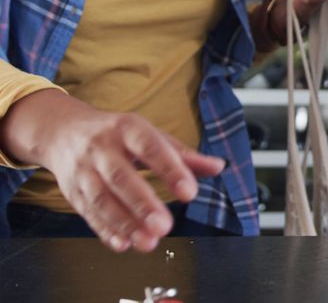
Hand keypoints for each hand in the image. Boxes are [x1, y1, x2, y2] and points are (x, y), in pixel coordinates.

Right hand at [0, 90, 224, 252]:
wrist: (62, 131)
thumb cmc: (116, 134)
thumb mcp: (149, 135)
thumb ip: (183, 155)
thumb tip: (219, 166)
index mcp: (127, 129)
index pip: (150, 148)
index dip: (170, 170)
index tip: (189, 192)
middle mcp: (102, 148)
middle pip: (121, 177)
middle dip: (143, 203)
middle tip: (164, 226)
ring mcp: (84, 171)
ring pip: (102, 199)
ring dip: (125, 223)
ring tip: (148, 242)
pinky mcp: (72, 191)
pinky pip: (87, 213)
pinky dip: (105, 231)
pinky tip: (123, 244)